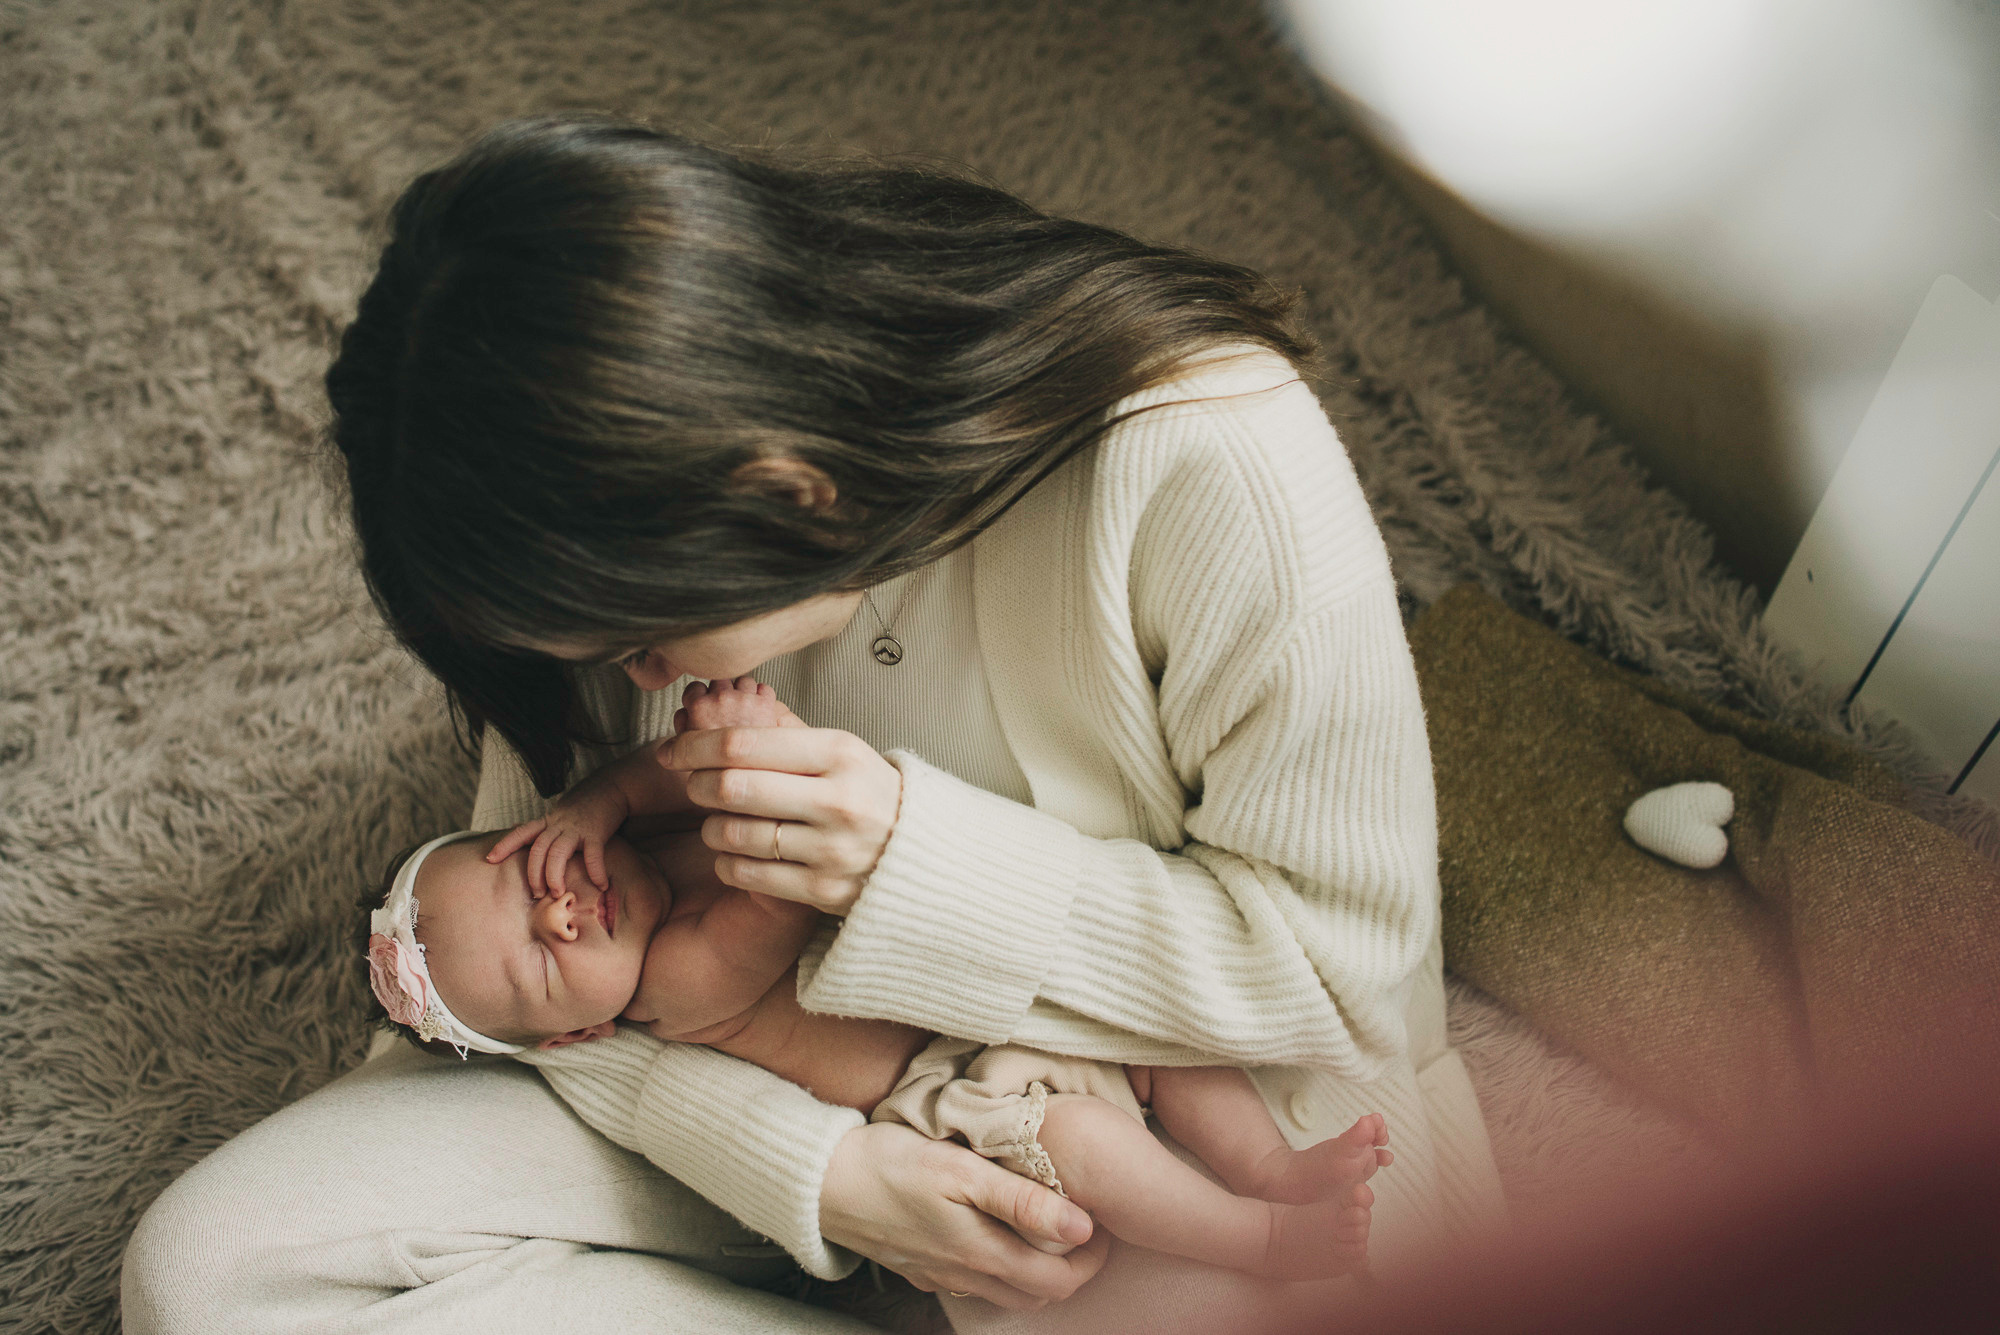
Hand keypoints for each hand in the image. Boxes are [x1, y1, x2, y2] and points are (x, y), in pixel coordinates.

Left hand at [486, 773, 630, 894]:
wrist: (612, 786)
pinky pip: (592, 854)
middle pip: (537, 849)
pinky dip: (595, 871)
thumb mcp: (562, 812)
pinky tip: (600, 885)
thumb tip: (538, 844)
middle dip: (533, 874)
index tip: (489, 859)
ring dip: (554, 876)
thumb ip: (550, 827)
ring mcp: (576, 828)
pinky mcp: (596, 832)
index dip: (505, 845)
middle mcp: (558, 824)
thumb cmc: (587, 803)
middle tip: (536, 894)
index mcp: (549, 821)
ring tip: (557, 894)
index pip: (521, 832)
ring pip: (557, 853)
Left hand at [657, 722, 901, 915]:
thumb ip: (786, 732)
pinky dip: (727, 862)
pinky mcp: (822, 890)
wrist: (924, 853)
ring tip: (717, 820)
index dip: (695, 745)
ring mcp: (831, 849)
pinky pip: (746, 874)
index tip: (674, 749)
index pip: (743, 744)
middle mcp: (837, 800)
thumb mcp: (843, 750)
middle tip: (691, 783)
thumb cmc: (872, 794)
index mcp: (839, 753)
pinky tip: (735, 852)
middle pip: (732, 787)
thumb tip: (721, 708)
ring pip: (734, 834)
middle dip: (697, 783)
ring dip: (711, 826)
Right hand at [821, 1122, 1105, 1308]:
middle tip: (1085, 1228)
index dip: (1092, 1260)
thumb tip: (1083, 1227)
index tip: (1103, 1226)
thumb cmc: (892, 1165)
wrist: (822, 1182)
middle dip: (1071, 1269)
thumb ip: (1022, 1202)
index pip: (1059, 1280)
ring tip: (1048, 1231)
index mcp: (982, 1253)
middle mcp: (965, 1275)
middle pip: (1038, 1294)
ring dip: (1036, 1272)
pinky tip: (996, 1237)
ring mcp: (940, 1276)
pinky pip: (973, 1285)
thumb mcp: (962, 1171)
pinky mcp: (920, 1269)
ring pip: (1007, 1294)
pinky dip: (1000, 1270)